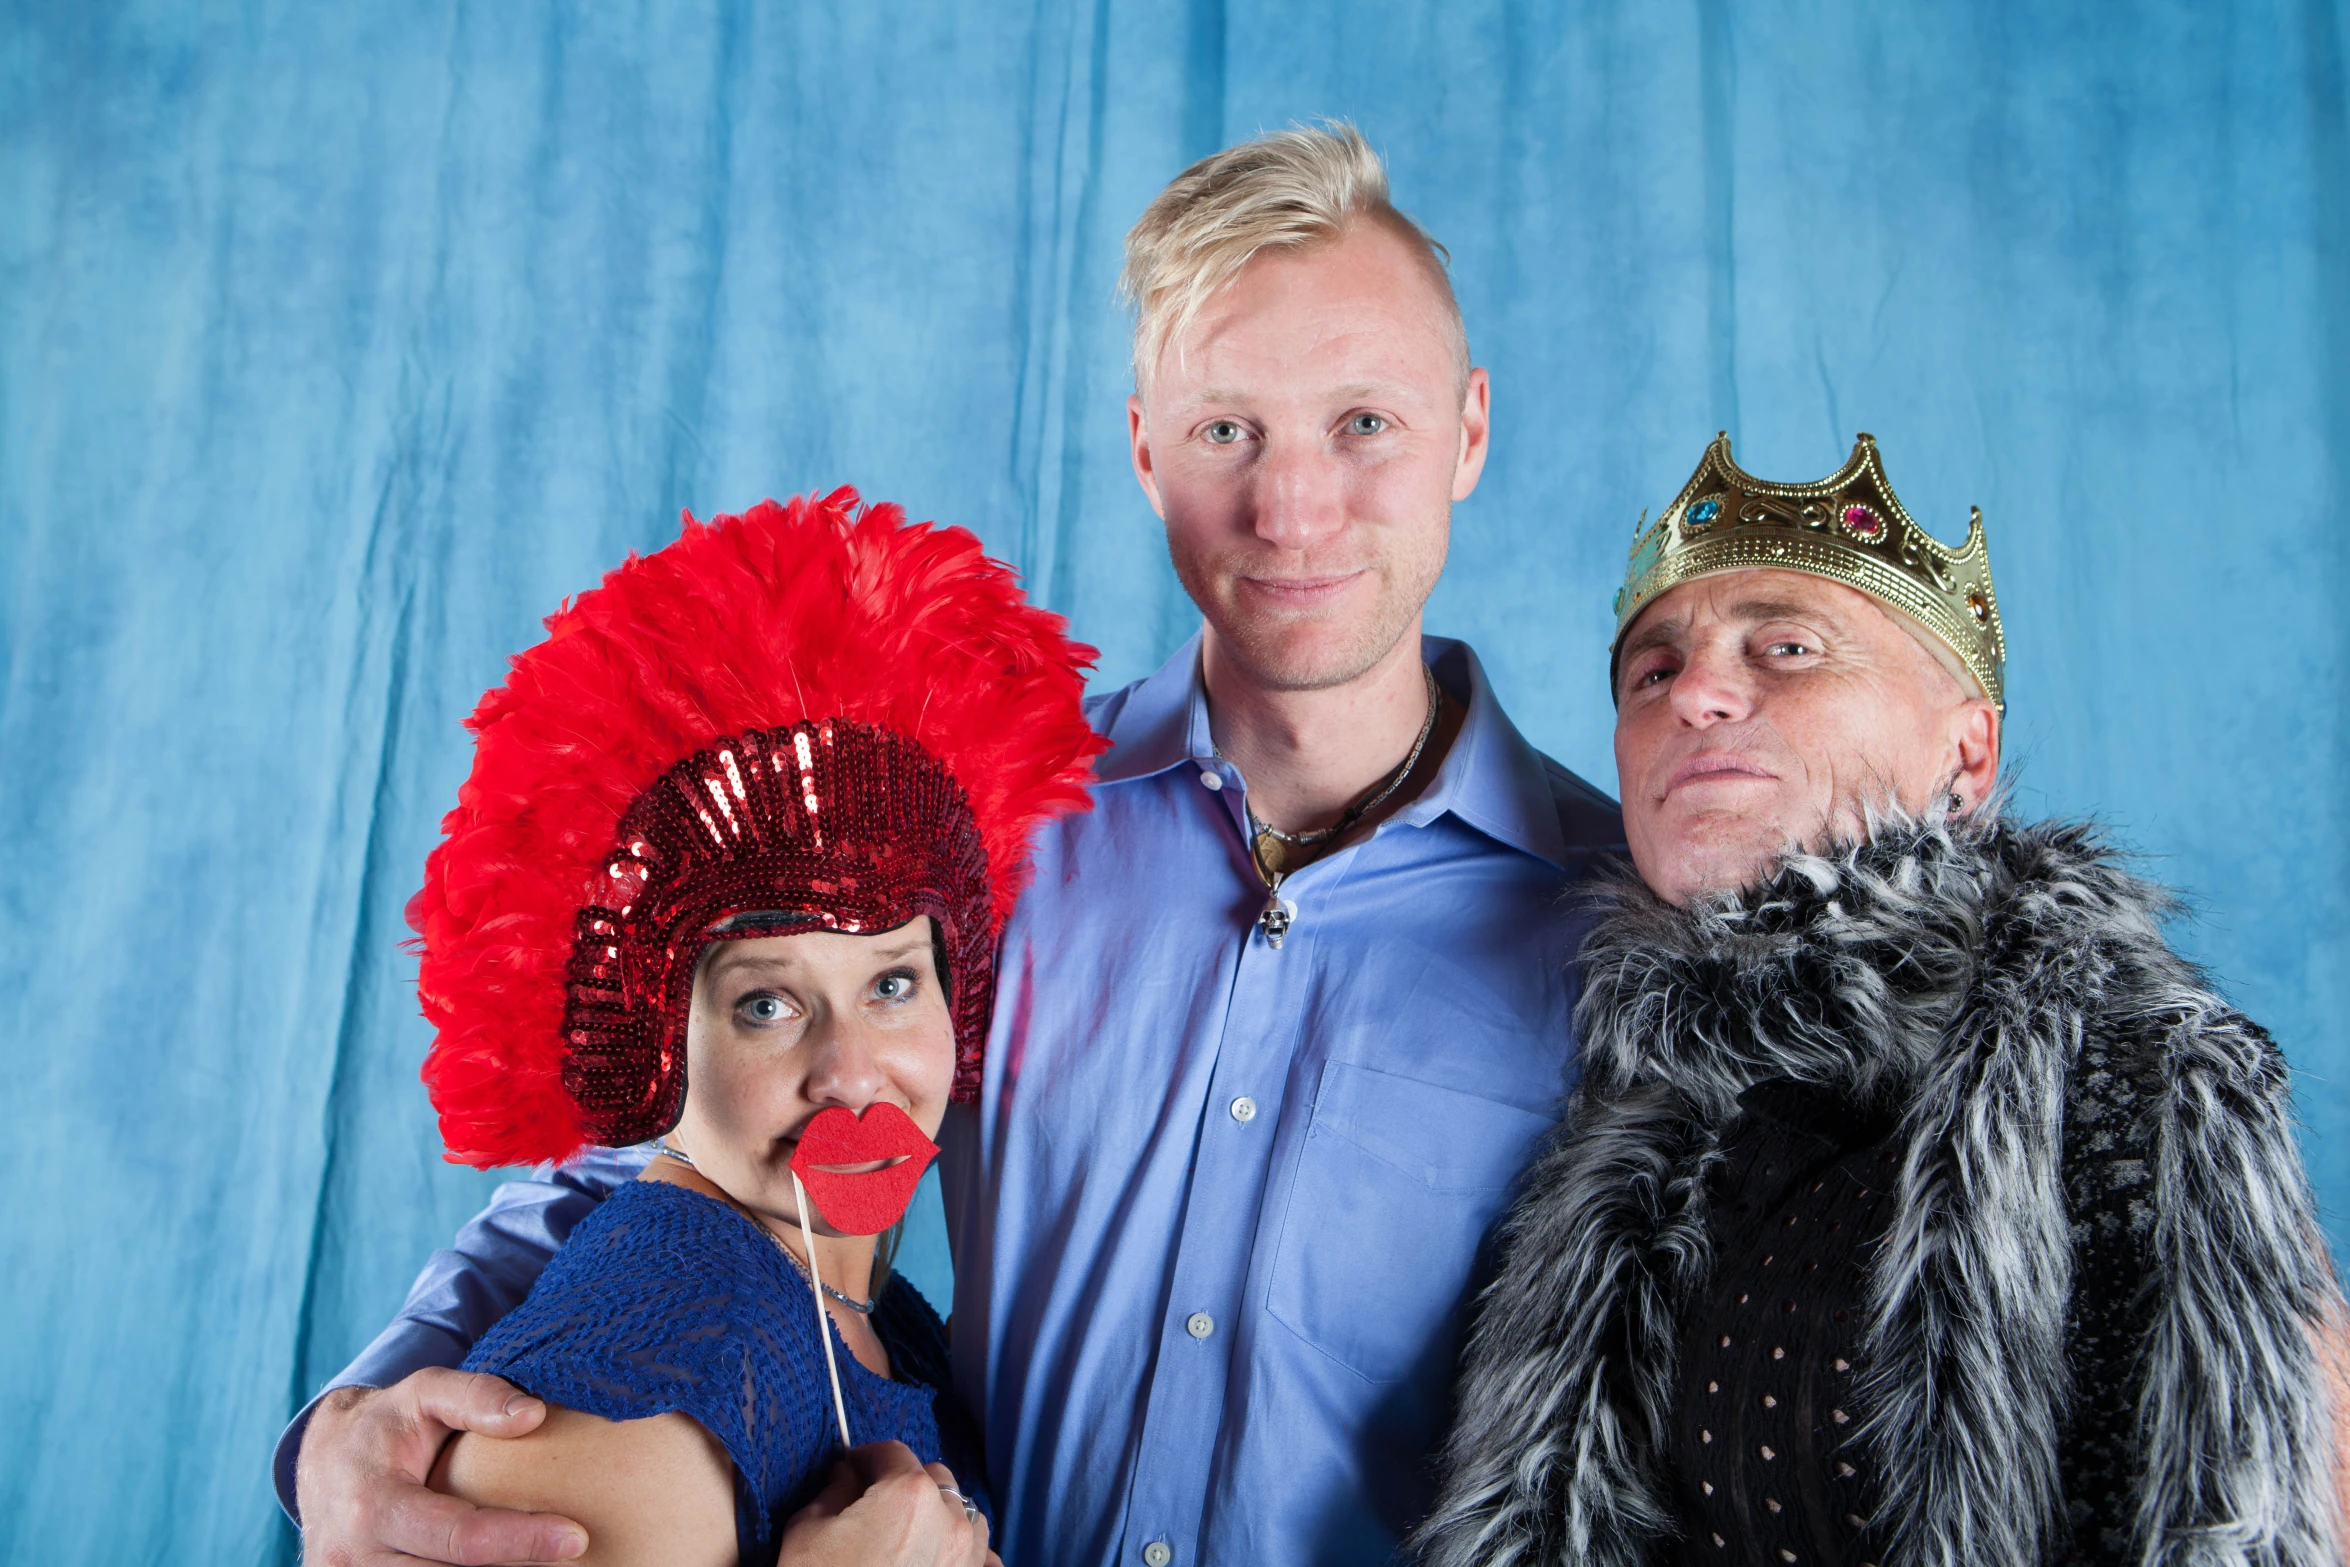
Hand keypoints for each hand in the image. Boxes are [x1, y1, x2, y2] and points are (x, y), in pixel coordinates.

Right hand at [295, 1369, 588, 1564]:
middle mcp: (355, 1558)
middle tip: (570, 1553)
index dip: (520, 1540)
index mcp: (373, 1506)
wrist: (322, 1460)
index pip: (458, 1538)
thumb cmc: (386, 1424)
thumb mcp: (424, 1391)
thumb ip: (476, 1395)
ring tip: (541, 1560)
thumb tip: (533, 1415)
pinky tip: (504, 1564)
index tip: (576, 1537)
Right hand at [776, 1441, 997, 1566]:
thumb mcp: (807, 1532)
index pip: (892, 1453)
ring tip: (910, 1535)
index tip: (853, 1469)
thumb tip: (847, 1475)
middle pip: (933, 1478)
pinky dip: (965, 1553)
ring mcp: (968, 1557)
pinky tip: (939, 1562)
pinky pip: (982, 1556)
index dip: (867, 1458)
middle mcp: (949, 1520)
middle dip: (905, 1483)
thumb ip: (833, 1491)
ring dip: (940, 1514)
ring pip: (963, 1513)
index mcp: (907, 1494)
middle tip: (876, 1503)